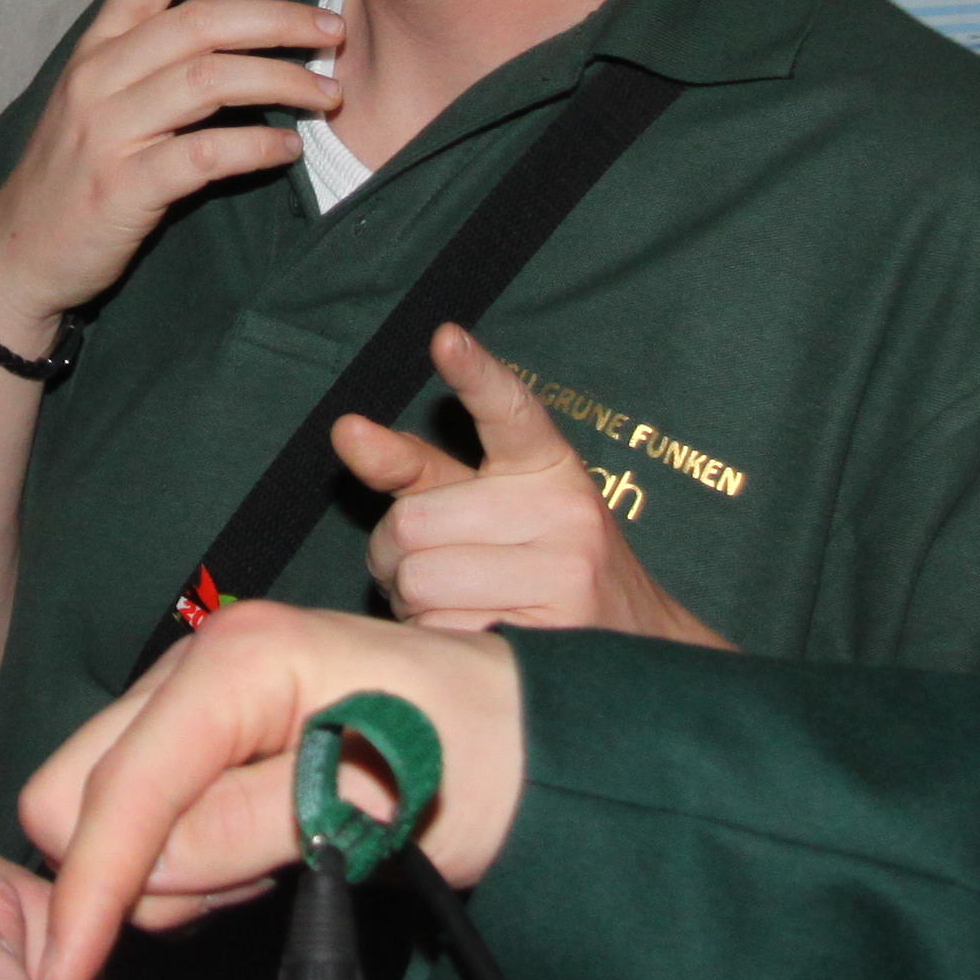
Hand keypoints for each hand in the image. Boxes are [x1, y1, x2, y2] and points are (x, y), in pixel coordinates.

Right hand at [0, 0, 337, 352]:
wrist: (19, 255)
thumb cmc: (77, 172)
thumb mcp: (118, 99)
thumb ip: (178, 45)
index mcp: (97, 50)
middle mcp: (98, 78)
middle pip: (198, 24)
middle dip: (277, 21)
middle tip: (332, 31)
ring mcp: (108, 131)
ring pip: (209, 82)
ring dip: (281, 82)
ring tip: (326, 93)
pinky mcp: (123, 187)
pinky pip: (204, 154)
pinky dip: (256, 147)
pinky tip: (287, 149)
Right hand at [15, 602, 525, 979]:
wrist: (531, 742)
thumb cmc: (473, 757)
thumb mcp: (365, 812)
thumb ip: (241, 835)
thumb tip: (144, 880)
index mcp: (238, 661)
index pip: (116, 787)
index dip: (88, 887)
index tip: (66, 971)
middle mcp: (205, 660)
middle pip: (77, 786)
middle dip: (121, 868)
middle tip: (224, 900)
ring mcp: (203, 692)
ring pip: (108, 804)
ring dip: (164, 865)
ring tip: (271, 864)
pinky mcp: (211, 729)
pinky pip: (152, 808)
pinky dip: (187, 855)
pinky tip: (263, 852)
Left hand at [347, 324, 732, 648]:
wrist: (631, 640)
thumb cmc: (540, 563)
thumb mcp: (489, 503)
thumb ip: (417, 468)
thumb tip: (347, 430)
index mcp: (547, 463)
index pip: (507, 409)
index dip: (474, 374)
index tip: (446, 338)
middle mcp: (564, 507)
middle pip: (411, 522)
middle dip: (393, 555)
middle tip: (424, 571)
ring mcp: (564, 569)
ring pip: (417, 579)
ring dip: (410, 602)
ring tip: (454, 604)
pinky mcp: (550, 629)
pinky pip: (438, 630)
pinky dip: (433, 638)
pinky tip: (471, 635)